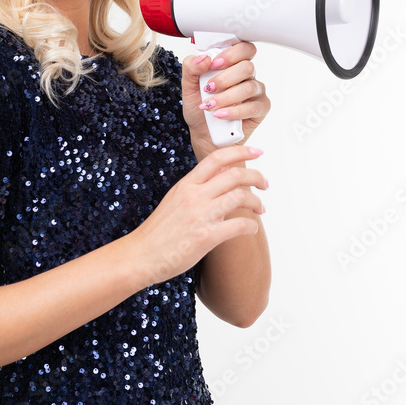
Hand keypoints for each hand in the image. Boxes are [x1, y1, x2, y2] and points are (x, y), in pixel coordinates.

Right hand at [129, 146, 266, 287]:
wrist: (141, 255)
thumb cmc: (158, 231)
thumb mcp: (175, 199)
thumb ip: (197, 187)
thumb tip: (221, 173)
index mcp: (186, 185)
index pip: (217, 158)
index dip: (240, 151)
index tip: (256, 152)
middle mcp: (195, 196)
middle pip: (235, 174)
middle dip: (256, 176)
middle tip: (264, 183)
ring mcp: (201, 215)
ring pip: (241, 197)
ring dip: (257, 202)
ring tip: (261, 208)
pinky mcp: (207, 237)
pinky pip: (239, 225)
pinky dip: (251, 226)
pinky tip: (250, 229)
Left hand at [181, 42, 270, 160]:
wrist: (203, 135)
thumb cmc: (199, 109)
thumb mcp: (188, 88)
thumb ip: (191, 68)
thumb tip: (203, 58)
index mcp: (232, 65)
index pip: (243, 48)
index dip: (231, 53)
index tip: (214, 63)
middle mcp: (246, 76)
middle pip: (247, 66)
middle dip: (225, 77)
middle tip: (209, 87)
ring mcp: (255, 91)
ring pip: (249, 87)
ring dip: (226, 97)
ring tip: (210, 106)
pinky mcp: (260, 108)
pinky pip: (253, 106)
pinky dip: (235, 111)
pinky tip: (221, 115)